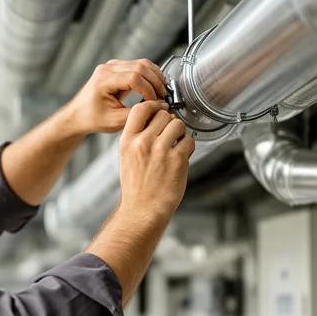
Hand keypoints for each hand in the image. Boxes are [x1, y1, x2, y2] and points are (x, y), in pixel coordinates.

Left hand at [65, 59, 168, 134]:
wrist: (79, 115)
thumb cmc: (93, 119)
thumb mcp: (115, 122)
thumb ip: (138, 114)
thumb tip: (159, 106)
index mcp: (103, 81)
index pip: (133, 78)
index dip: (148, 89)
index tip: (154, 101)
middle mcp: (107, 69)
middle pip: (140, 66)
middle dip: (155, 81)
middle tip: (163, 96)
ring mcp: (112, 66)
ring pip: (141, 63)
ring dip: (154, 76)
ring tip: (160, 92)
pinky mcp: (117, 68)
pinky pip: (138, 65)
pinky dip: (149, 75)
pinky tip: (153, 87)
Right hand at [118, 101, 195, 217]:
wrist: (143, 209)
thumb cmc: (136, 186)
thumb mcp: (126, 157)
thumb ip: (138, 136)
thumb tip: (159, 118)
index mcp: (128, 140)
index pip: (141, 108)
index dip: (153, 106)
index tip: (160, 110)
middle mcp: (143, 142)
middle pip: (163, 114)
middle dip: (168, 123)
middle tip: (168, 137)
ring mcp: (161, 150)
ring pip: (178, 124)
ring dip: (180, 133)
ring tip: (175, 146)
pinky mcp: (177, 160)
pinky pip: (189, 141)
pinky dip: (188, 147)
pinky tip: (181, 157)